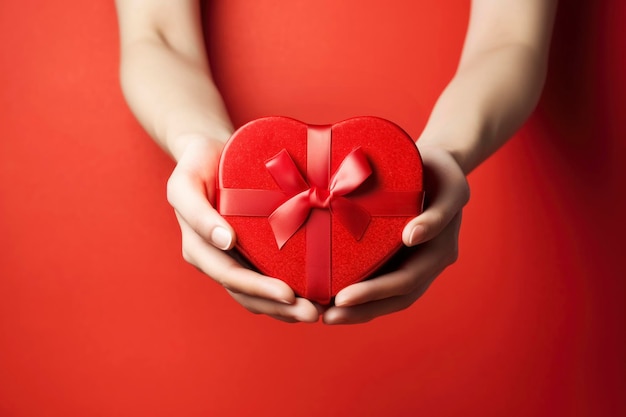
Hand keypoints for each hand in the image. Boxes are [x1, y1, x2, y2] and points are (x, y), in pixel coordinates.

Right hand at [166, 135, 319, 322]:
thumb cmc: (197, 164)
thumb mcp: (185, 182)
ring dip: (286, 308)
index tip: (289, 294)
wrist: (209, 153)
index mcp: (198, 248)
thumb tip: (225, 242)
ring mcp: (232, 259)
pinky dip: (286, 293)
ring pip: (257, 295)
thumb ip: (197, 212)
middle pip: (247, 293)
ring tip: (317, 311)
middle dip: (279, 307)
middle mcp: (214, 259)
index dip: (258, 288)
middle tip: (313, 313)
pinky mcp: (248, 253)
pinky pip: (266, 278)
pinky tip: (312, 295)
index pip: (229, 275)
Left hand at [322, 145, 469, 323]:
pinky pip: (378, 277)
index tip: (342, 298)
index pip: (407, 281)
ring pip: (386, 296)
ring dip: (357, 309)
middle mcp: (427, 264)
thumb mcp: (450, 185)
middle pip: (395, 298)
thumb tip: (412, 237)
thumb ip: (437, 213)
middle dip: (361, 310)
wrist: (435, 164)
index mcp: (440, 251)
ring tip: (323, 314)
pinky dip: (357, 290)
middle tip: (326, 317)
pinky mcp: (395, 256)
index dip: (375, 293)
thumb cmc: (440, 170)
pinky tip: (329, 295)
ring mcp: (412, 262)